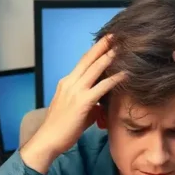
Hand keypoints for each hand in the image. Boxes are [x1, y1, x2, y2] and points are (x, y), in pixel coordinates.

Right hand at [21, 36, 124, 172]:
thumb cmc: (61, 128)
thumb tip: (102, 103)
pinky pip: (102, 87)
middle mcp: (70, 82)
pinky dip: (114, 79)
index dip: (94, 51)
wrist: (49, 139)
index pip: (82, 62)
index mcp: (66, 82)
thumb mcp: (76, 109)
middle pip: (88, 59)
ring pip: (95, 68)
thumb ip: (90, 102)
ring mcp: (76, 91)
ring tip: (122, 48)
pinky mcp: (82, 102)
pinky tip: (125, 74)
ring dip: (109, 57)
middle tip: (115, 36)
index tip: (105, 42)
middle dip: (102, 46)